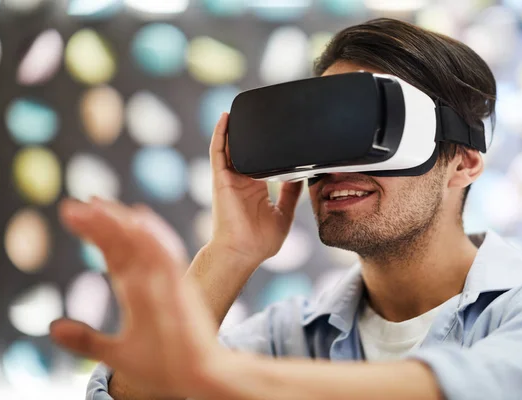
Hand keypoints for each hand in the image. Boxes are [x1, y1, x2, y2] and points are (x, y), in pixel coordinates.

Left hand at [50, 198, 222, 398]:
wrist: (197, 379)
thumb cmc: (164, 365)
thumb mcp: (115, 353)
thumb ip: (85, 339)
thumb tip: (52, 327)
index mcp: (135, 291)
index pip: (112, 254)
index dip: (94, 233)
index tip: (72, 214)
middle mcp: (150, 280)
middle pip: (123, 243)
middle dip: (100, 222)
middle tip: (75, 204)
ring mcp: (166, 281)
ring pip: (142, 243)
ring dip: (121, 223)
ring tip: (96, 205)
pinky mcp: (180, 288)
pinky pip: (166, 257)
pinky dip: (154, 237)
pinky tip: (138, 219)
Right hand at [209, 113, 302, 265]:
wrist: (242, 253)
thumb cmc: (259, 241)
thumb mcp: (284, 214)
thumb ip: (292, 194)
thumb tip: (303, 176)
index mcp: (255, 188)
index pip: (260, 160)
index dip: (266, 146)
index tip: (277, 132)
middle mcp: (241, 180)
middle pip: (244, 150)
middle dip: (249, 133)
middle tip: (262, 112)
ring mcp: (229, 178)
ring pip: (230, 146)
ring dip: (234, 128)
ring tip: (241, 107)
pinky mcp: (221, 179)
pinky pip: (218, 151)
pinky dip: (221, 134)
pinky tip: (226, 117)